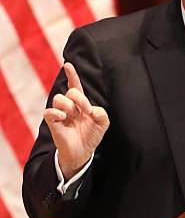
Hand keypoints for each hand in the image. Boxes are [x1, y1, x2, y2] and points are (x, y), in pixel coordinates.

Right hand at [43, 62, 109, 180]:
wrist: (83, 152)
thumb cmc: (91, 135)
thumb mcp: (103, 123)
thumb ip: (101, 112)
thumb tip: (90, 110)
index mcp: (81, 104)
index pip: (75, 86)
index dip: (72, 75)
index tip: (67, 64)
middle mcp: (70, 106)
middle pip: (70, 91)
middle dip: (79, 98)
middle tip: (85, 111)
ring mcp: (60, 114)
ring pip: (59, 99)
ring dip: (69, 106)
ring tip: (72, 117)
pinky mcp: (52, 123)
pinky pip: (49, 112)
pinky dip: (56, 112)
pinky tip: (64, 117)